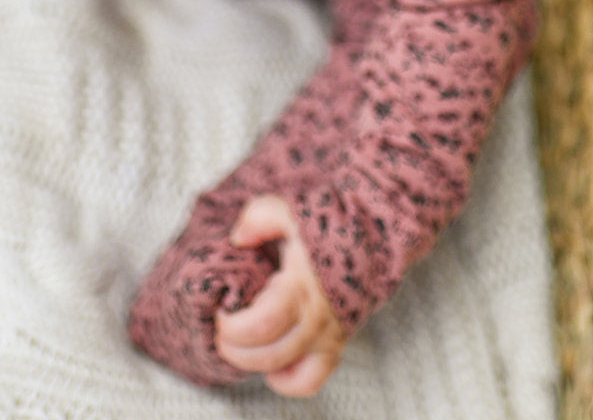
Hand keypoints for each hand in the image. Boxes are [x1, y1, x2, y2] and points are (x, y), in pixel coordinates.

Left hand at [215, 194, 346, 396]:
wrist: (372, 240)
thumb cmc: (326, 226)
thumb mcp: (289, 211)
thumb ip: (258, 218)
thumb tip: (237, 239)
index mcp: (300, 286)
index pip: (260, 325)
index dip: (232, 326)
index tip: (220, 310)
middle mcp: (316, 319)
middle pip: (267, 354)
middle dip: (234, 348)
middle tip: (222, 329)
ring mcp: (328, 337)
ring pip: (285, 370)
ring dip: (252, 363)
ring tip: (238, 344)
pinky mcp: (335, 347)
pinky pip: (310, 381)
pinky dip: (285, 380)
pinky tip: (270, 364)